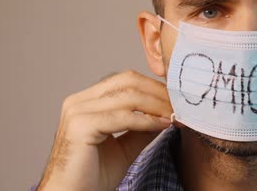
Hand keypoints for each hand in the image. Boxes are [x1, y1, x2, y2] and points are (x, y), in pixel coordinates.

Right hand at [38, 70, 172, 190]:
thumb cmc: (92, 176)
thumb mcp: (126, 146)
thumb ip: (142, 127)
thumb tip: (167, 114)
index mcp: (86, 101)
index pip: (125, 80)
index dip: (154, 87)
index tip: (176, 100)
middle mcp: (79, 101)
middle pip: (128, 81)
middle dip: (158, 92)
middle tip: (179, 105)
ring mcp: (77, 112)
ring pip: (128, 97)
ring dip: (156, 105)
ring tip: (174, 115)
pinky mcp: (80, 126)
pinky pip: (123, 117)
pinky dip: (146, 120)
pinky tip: (161, 125)